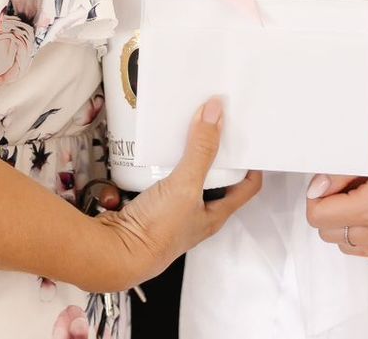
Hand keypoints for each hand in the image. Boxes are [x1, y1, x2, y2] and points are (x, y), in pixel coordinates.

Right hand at [89, 98, 259, 290]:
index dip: (251, 162)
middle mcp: (197, 212)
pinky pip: (156, 178)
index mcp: (216, 213)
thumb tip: (215, 115)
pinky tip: (150, 152)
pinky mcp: (149, 204)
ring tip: (181, 131)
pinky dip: (154, 165)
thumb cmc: (157, 232)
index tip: (247, 137)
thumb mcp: (186, 186)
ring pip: (183, 175)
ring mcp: (172, 209)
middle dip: (212, 152)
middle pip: (213, 177)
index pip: (247, 186)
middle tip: (211, 125)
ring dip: (181, 156)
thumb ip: (201, 150)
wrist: (116, 251)